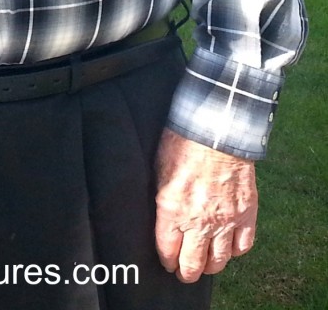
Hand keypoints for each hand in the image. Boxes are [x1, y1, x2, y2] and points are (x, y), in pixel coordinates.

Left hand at [155, 127, 257, 281]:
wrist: (217, 131)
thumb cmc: (183, 143)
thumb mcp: (158, 169)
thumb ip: (161, 198)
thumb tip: (158, 216)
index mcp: (172, 209)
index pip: (167, 250)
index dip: (166, 260)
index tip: (167, 263)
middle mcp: (199, 221)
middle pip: (193, 263)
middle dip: (186, 272)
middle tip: (184, 273)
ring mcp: (225, 221)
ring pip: (219, 261)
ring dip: (210, 266)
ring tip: (205, 264)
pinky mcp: (246, 215)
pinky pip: (242, 246)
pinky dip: (235, 250)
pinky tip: (228, 247)